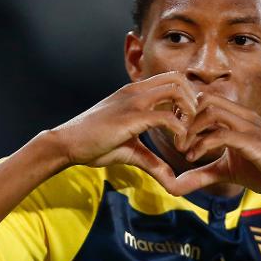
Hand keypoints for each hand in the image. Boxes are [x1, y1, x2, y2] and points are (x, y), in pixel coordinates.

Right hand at [53, 72, 197, 190]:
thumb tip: (172, 181)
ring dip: (189, 113)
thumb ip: (154, 162)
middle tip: (193, 128)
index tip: (188, 123)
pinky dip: (180, 131)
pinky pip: (166, 118)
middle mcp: (137, 90)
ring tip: (187, 137)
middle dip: (193, 102)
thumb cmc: (94, 145)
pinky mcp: (132, 117)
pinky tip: (178, 147)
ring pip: (177, 91)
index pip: (172, 79)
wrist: (67, 143)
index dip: (187, 98)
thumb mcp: (131, 150)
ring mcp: (134, 101)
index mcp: (136, 92)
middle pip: (179, 79)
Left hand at [173, 93, 260, 197]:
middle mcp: (243, 116)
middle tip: (177, 143)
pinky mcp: (254, 142)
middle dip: (185, 120)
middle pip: (204, 100)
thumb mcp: (226, 171)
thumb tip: (175, 186)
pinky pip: (222, 134)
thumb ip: (202, 174)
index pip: (205, 100)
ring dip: (191, 131)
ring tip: (185, 151)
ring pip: (211, 112)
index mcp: (237, 117)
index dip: (186, 116)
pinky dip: (202, 145)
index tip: (177, 137)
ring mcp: (249, 127)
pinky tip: (194, 158)